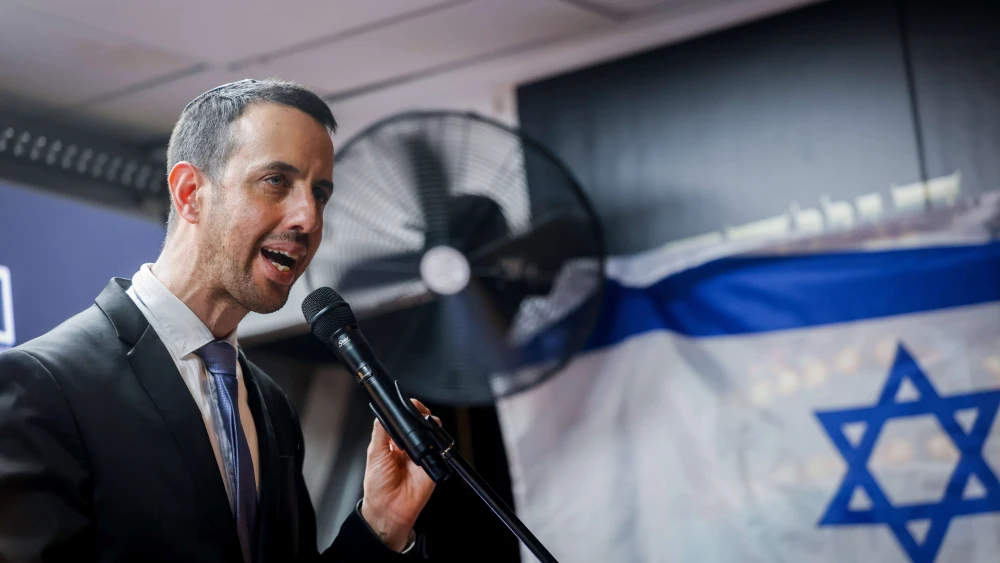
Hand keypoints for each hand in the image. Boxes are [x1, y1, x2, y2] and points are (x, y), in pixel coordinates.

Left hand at [360, 399, 438, 551]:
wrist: (390, 509)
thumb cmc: (378, 485)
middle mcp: (408, 446)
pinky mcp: (433, 463)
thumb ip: (381, 431)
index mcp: (392, 442)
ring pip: (430, 431)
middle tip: (417, 414)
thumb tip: (384, 412)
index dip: (404, 411)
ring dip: (429, 425)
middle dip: (419, 414)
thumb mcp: (375, 453)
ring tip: (423, 427)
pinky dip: (437, 441)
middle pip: (418, 422)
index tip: (406, 405)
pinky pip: (439, 448)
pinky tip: (429, 441)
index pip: (401, 419)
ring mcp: (421, 453)